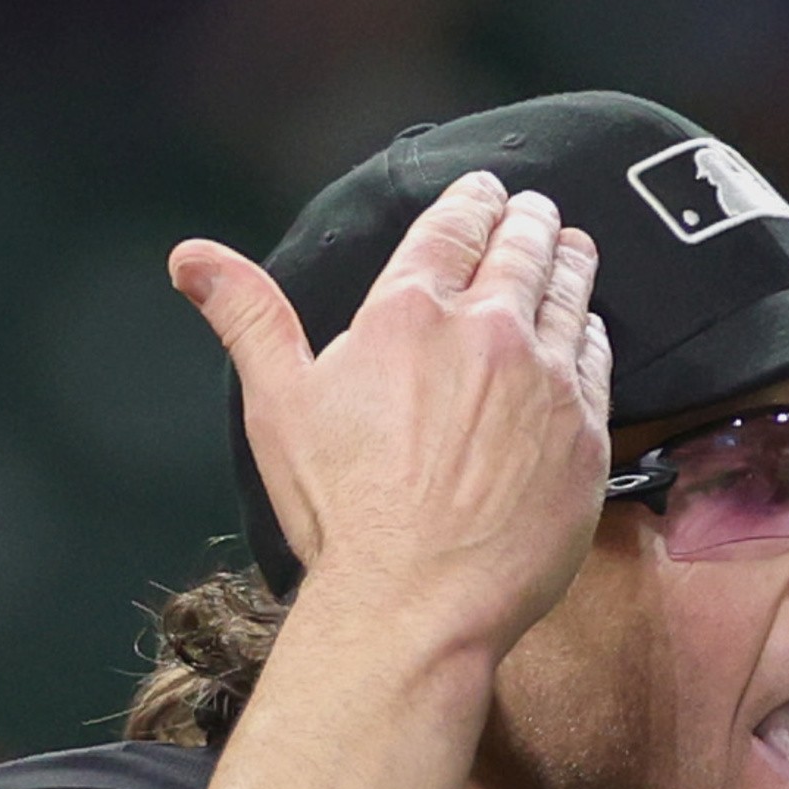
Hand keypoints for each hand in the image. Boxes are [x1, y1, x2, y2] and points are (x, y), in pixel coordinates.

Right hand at [170, 171, 612, 665]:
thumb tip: (191, 257)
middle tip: (538, 209)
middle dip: (530, 223)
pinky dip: (593, 335)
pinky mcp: (584, 436)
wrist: (418, 599)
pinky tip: (592, 329)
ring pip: (570, 300)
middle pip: (520, 255)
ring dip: (572, 264)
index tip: (487, 189)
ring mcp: (545, 383)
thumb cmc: (341, 510)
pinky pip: (597, 366)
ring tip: (575, 247)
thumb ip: (248, 318)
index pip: (451, 231)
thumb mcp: (279, 403)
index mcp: (410, 312)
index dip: (472, 202)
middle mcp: (488, 333)